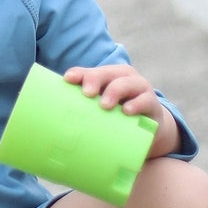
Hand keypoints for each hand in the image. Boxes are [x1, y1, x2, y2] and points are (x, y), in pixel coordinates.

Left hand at [62, 64, 179, 156]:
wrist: (148, 129)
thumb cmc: (116, 118)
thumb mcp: (100, 113)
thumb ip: (84, 114)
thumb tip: (55, 134)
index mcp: (106, 77)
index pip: (89, 72)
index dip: (79, 74)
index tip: (68, 80)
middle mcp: (122, 78)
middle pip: (106, 73)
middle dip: (94, 80)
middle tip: (87, 93)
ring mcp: (138, 88)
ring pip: (126, 83)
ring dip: (114, 91)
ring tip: (104, 105)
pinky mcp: (152, 103)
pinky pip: (145, 100)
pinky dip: (136, 104)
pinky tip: (127, 111)